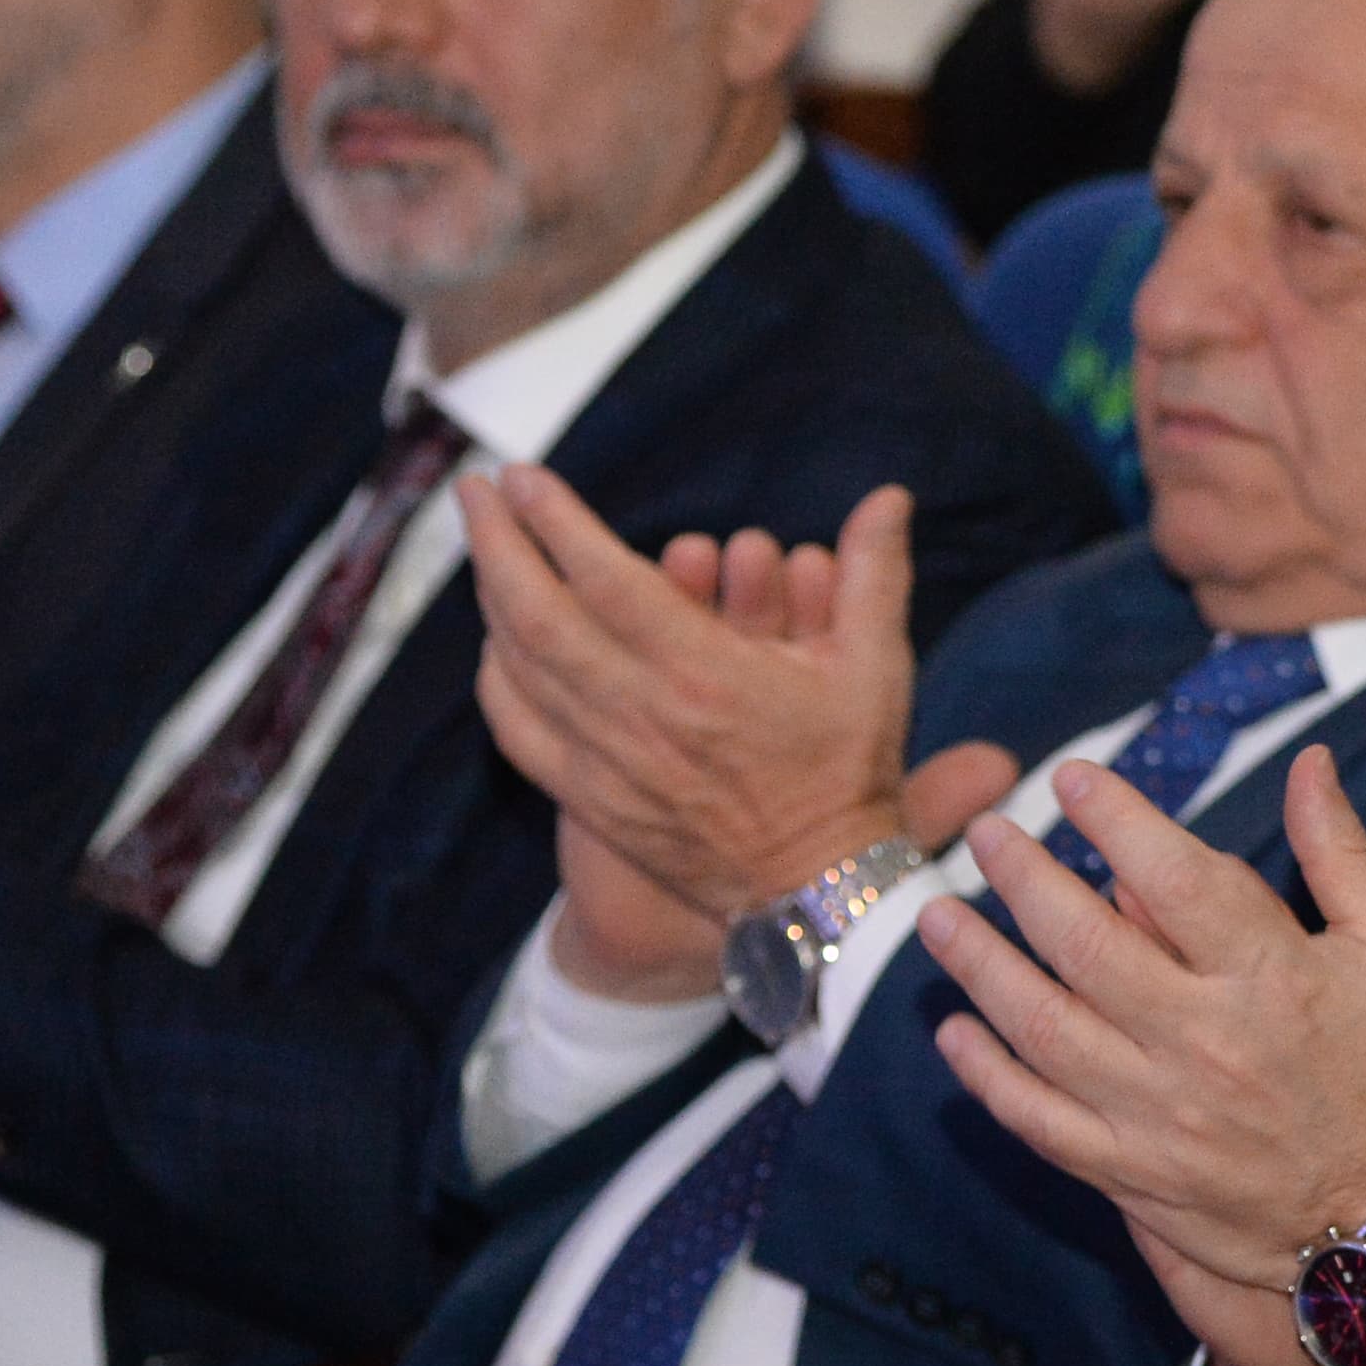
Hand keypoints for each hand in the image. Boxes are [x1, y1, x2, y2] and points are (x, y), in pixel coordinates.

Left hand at [463, 470, 965, 971]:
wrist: (817, 889)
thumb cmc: (848, 772)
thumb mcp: (876, 667)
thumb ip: (874, 573)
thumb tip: (890, 496)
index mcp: (706, 675)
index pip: (605, 579)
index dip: (557, 522)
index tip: (524, 476)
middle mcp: (641, 714)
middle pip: (534, 615)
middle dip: (496, 542)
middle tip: (474, 491)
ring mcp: (605, 761)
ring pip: (517, 668)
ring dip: (488, 598)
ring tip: (483, 546)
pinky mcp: (589, 798)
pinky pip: (517, 729)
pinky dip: (496, 677)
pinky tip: (495, 640)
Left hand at [918, 744, 1365, 1365]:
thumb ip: (1344, 855)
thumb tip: (1309, 764)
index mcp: (1274, 978)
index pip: (1177, 877)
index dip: (1118, 819)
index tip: (1072, 779)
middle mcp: (1206, 1042)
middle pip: (1088, 945)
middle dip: (1024, 878)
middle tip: (986, 834)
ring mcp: (1161, 1115)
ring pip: (1046, 1028)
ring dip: (982, 967)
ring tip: (941, 916)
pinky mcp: (1136, 1176)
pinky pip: (1042, 1122)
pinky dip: (990, 1079)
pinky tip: (956, 1035)